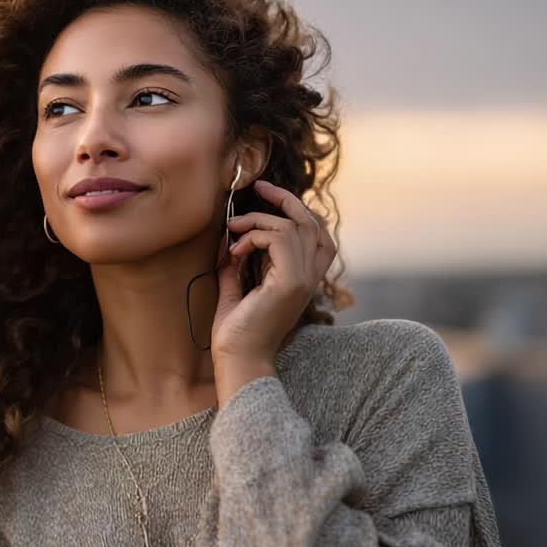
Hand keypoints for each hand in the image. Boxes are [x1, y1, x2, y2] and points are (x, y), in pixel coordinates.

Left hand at [212, 180, 336, 405]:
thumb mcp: (235, 288)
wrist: (237, 359)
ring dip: (258, 220)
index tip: (267, 195)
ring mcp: (303, 279)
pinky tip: (235, 252)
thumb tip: (229, 239)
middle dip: (285, 198)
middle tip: (259, 187)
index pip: (317, 234)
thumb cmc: (236, 332)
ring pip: (292, 225)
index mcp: (303, 279)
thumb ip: (237, 263)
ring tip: (233, 232)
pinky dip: (253, 235)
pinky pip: (278, 237)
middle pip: (311, 222)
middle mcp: (310, 277)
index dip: (297, 209)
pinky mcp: (290, 281)